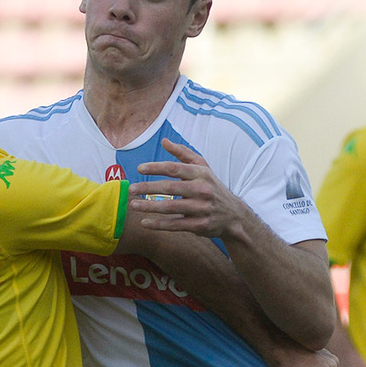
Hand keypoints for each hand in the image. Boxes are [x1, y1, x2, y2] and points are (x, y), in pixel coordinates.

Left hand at [127, 138, 254, 238]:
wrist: (233, 215)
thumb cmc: (212, 187)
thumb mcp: (203, 168)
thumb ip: (183, 154)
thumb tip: (164, 141)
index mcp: (201, 173)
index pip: (175, 168)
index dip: (156, 167)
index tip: (139, 169)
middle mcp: (202, 190)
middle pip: (170, 187)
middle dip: (148, 188)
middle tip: (131, 189)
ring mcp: (201, 208)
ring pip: (171, 207)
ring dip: (149, 207)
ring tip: (133, 205)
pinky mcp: (199, 225)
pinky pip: (175, 225)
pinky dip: (158, 224)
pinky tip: (144, 222)